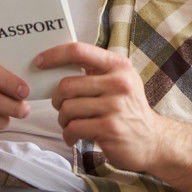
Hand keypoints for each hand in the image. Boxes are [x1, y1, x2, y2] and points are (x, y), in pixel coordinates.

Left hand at [44, 42, 172, 173]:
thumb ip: (95, 70)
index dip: (54, 55)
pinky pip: (74, 127)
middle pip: (67, 85)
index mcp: (118, 65)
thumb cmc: (128, 109)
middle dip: (57, 99)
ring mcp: (115, 105)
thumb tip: (57, 62)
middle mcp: (119, 82)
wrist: (152, 140)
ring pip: (68, 108)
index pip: (79, 51)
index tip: (39, 62)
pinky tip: (74, 137)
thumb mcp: (120, 82)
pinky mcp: (110, 128)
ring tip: (70, 124)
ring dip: (63, 119)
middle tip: (61, 107)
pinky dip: (68, 134)